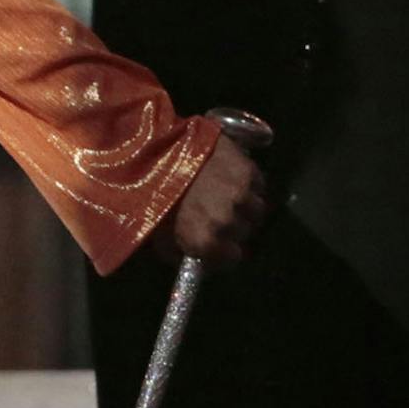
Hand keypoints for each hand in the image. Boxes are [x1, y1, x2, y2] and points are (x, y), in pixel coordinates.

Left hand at [158, 133, 269, 263]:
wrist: (152, 146)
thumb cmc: (149, 191)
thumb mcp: (155, 232)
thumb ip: (179, 253)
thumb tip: (195, 261)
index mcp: (206, 241)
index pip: (233, 258)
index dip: (224, 250)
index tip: (217, 241)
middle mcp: (229, 222)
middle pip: (244, 232)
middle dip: (233, 226)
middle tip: (216, 213)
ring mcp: (242, 195)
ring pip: (256, 209)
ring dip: (244, 205)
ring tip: (225, 194)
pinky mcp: (249, 171)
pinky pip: (259, 185)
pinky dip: (249, 184)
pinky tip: (230, 177)